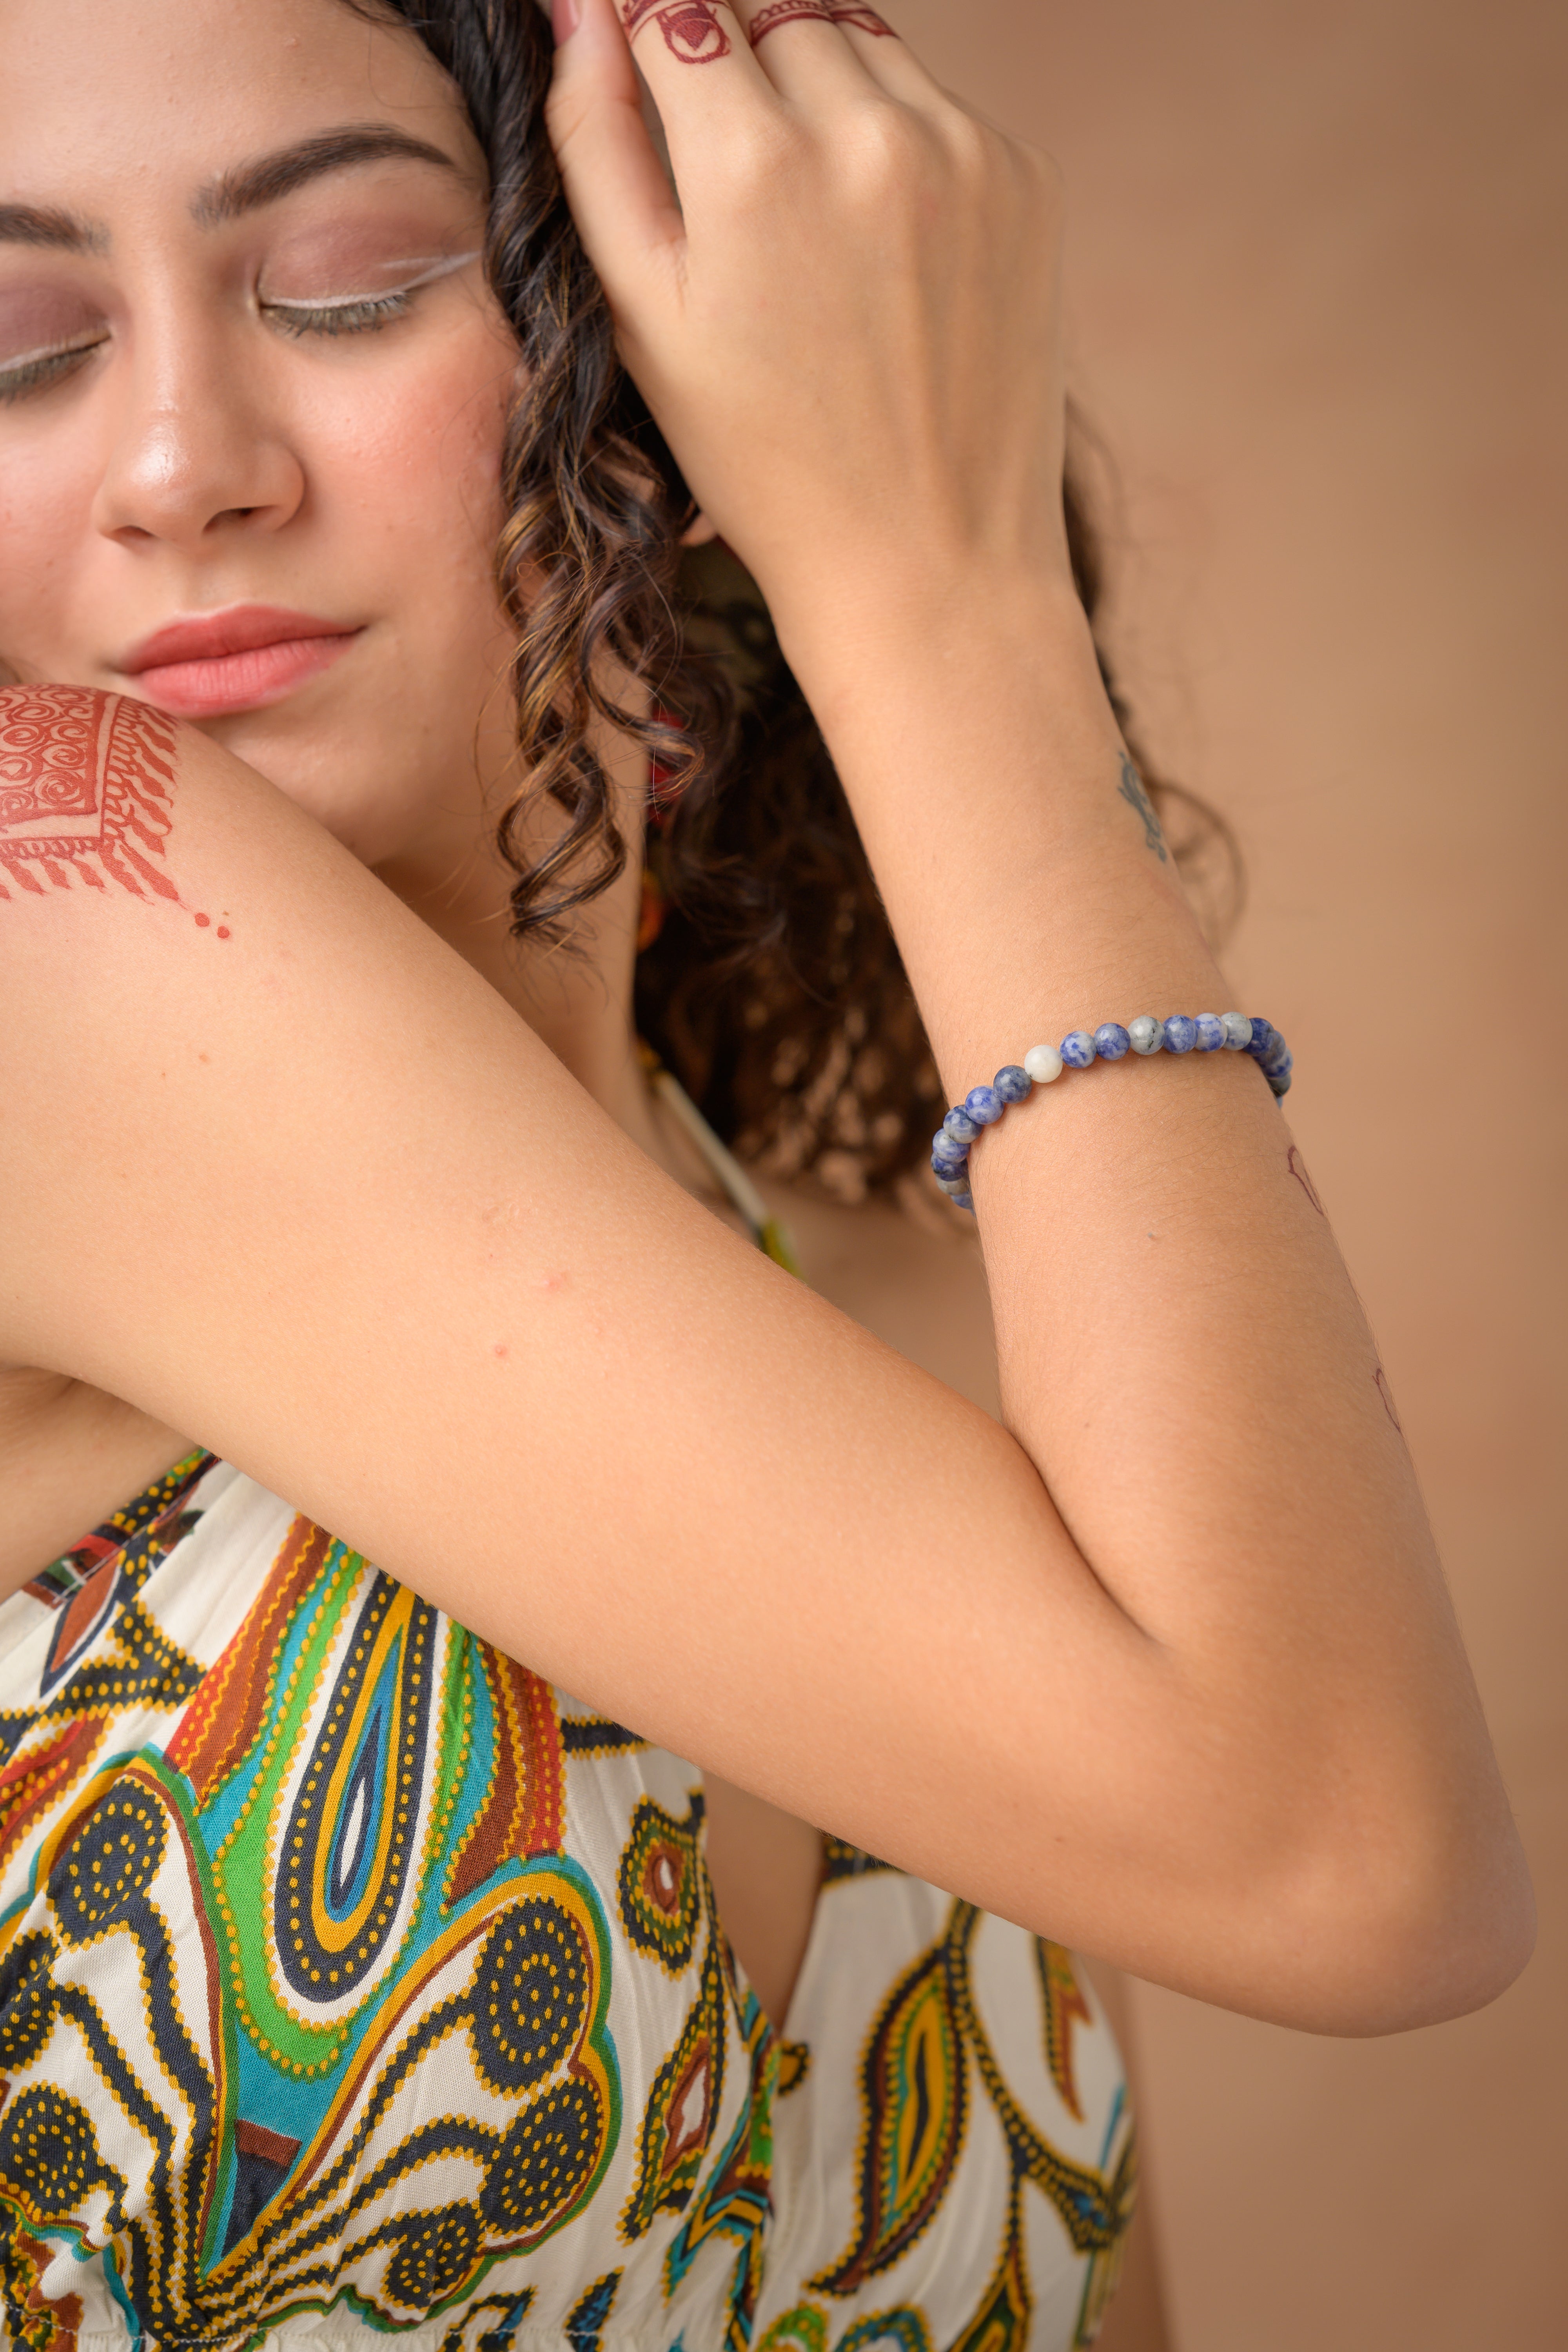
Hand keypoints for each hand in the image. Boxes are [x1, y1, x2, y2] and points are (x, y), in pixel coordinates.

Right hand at [546, 0, 1070, 658]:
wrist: (929, 560)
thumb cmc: (764, 460)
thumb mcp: (643, 317)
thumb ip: (595, 145)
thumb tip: (582, 13)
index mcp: (752, 166)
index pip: (673, 5)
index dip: (645, 23)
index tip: (638, 54)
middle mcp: (865, 132)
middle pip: (768, 7)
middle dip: (733, 59)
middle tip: (731, 184)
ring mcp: (959, 149)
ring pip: (856, 36)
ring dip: (815, 87)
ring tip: (804, 217)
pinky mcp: (1024, 177)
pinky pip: (933, 103)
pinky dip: (894, 140)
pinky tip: (879, 248)